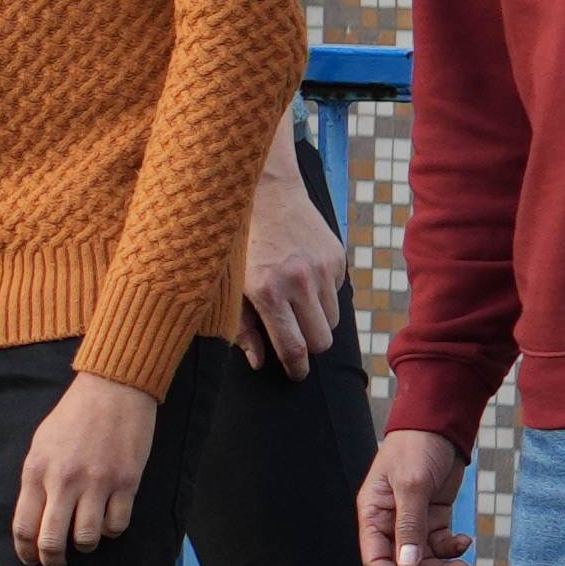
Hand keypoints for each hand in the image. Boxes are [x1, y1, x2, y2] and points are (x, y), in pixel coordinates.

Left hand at [8, 369, 162, 565]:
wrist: (112, 391)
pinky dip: (110, 531)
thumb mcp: (40, 445)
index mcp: (37, 471)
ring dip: (84, 546)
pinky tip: (106, 522)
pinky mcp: (125, 483)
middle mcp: (64, 480)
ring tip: (83, 540)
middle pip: (52, 540)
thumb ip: (35, 481)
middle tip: (55, 563)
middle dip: (51, 560)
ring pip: (86, 539)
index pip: (24, 526)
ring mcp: (96, 483)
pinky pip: (116, 525)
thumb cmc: (72, 417)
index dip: (26, 552)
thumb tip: (33, 519)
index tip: (30, 560)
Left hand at [237, 151, 349, 376]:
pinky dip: (322, 295)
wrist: (262, 191)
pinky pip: (337, 294)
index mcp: (268, 290)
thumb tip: (259, 362)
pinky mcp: (337, 257)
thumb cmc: (235, 242)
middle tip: (292, 338)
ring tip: (292, 302)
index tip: (295, 374)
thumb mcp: (227, 286)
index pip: (294, 346)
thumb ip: (241, 327)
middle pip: (321, 341)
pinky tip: (300, 277)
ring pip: (332, 320)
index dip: (296, 368)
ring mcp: (322, 267)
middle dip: (308, 346)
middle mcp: (300, 280)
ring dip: (315, 320)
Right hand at [357, 428, 470, 565]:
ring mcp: (413, 518)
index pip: (376, 558)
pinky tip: (464, 542)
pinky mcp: (434, 514)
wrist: (440, 424)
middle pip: (404, 562)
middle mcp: (390, 520)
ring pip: (424, 556)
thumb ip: (410, 526)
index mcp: (373, 513)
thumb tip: (407, 564)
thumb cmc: (416, 448)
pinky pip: (440, 542)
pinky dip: (452, 548)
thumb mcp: (412, 486)